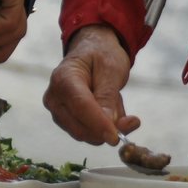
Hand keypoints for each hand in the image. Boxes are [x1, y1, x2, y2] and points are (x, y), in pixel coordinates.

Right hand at [45, 24, 138, 144]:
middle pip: (80, 127)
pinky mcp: (65, 120)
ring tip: (115, 99)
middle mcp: (54, 98)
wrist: (92, 49)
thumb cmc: (101, 55)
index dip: (99, 124)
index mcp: (63, 78)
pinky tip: (109, 106)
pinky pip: (87, 132)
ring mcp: (57, 111)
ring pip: (85, 134)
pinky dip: (103, 126)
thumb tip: (109, 126)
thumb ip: (108, 97)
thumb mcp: (111, 69)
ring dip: (107, 125)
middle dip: (107, 128)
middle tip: (133, 121)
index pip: (80, 107)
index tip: (116, 138)